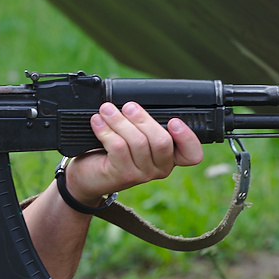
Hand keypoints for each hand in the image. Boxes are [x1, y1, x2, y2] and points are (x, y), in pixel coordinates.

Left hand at [62, 102, 203, 205]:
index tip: (174, 121)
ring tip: (106, 110)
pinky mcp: (123, 175)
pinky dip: (106, 130)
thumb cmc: (111, 152)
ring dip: (119, 121)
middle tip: (127, 106)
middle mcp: (160, 168)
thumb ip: (143, 124)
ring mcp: (142, 175)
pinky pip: (119, 147)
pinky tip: (97, 122)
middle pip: (162, 141)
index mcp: (169, 157)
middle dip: (142, 119)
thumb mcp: (133, 136)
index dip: (188, 137)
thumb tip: (135, 103)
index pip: (192, 154)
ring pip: (138, 142)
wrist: (86, 175)